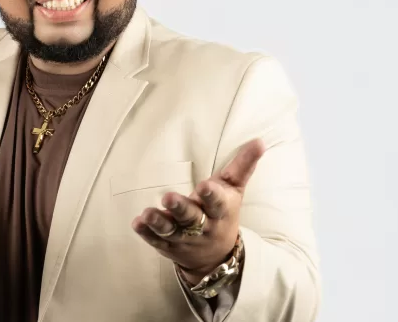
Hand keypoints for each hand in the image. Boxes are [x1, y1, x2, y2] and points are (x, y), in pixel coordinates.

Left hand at [131, 139, 264, 282]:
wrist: (216, 256)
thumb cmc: (223, 213)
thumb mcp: (234, 190)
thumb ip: (243, 166)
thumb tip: (260, 141)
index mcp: (220, 211)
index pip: (217, 203)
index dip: (211, 195)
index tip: (205, 186)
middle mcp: (202, 226)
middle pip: (191, 218)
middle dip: (180, 208)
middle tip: (168, 197)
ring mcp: (184, 238)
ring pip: (171, 230)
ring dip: (158, 222)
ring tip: (146, 214)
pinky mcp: (168, 245)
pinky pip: (156, 241)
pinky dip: (146, 233)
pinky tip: (137, 224)